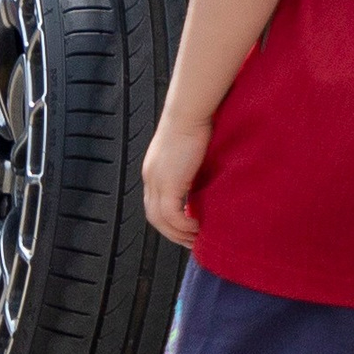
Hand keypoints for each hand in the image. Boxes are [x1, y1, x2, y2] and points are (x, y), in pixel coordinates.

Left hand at [142, 108, 211, 244]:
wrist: (190, 111)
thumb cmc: (195, 123)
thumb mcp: (189, 152)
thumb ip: (190, 169)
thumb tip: (202, 184)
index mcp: (154, 171)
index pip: (155, 205)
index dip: (168, 222)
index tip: (186, 229)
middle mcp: (151, 178)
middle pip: (154, 217)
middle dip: (172, 233)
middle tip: (191, 242)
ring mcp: (157, 181)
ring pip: (160, 220)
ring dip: (178, 233)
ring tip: (197, 238)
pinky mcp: (169, 183)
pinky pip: (172, 215)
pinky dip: (184, 225)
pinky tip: (197, 226)